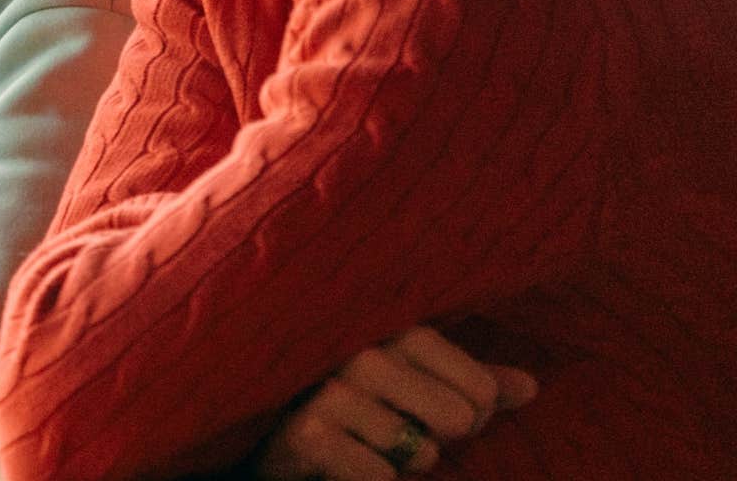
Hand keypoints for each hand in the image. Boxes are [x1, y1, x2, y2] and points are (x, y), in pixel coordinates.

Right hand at [256, 326, 537, 479]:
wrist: (262, 428)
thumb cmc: (349, 401)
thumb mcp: (411, 382)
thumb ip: (469, 382)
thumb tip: (532, 388)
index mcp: (391, 329)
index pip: (481, 390)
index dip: (474, 418)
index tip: (437, 415)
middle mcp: (362, 353)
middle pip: (458, 420)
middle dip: (439, 442)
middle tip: (401, 433)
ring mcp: (331, 392)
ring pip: (419, 452)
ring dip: (401, 463)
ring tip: (366, 443)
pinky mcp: (308, 435)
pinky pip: (380, 476)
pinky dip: (370, 478)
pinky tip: (341, 460)